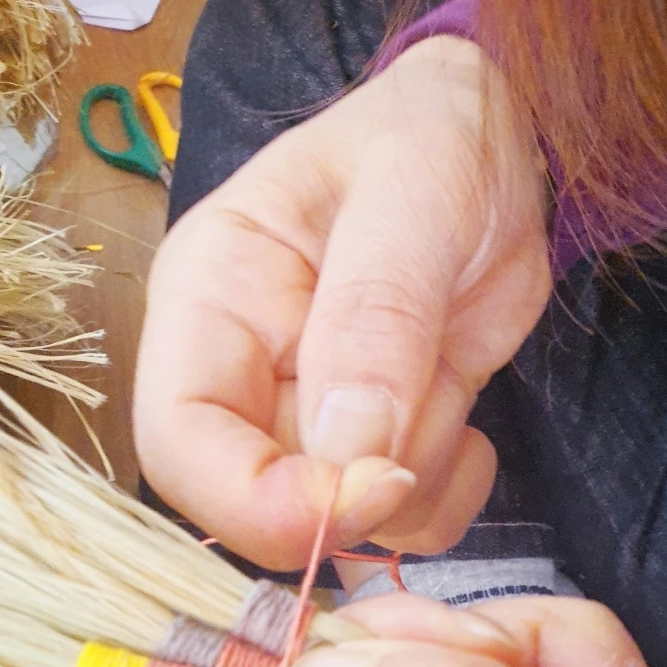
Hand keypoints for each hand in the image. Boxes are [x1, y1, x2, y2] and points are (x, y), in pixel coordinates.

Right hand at [135, 37, 549, 570]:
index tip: (363, 491)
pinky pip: (404, 527)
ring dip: (416, 479)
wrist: (489, 150)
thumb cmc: (435, 139)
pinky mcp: (371, 452)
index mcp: (210, 298)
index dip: (255, 499)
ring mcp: (305, 421)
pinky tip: (471, 416)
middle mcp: (240, 374)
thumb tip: (347, 449)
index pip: (178, 441)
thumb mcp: (417, 191)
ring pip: (340, 525)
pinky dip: (451, 495)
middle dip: (347, 498)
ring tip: (450, 371)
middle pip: (251, 503)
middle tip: (432, 427)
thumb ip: (377, 314)